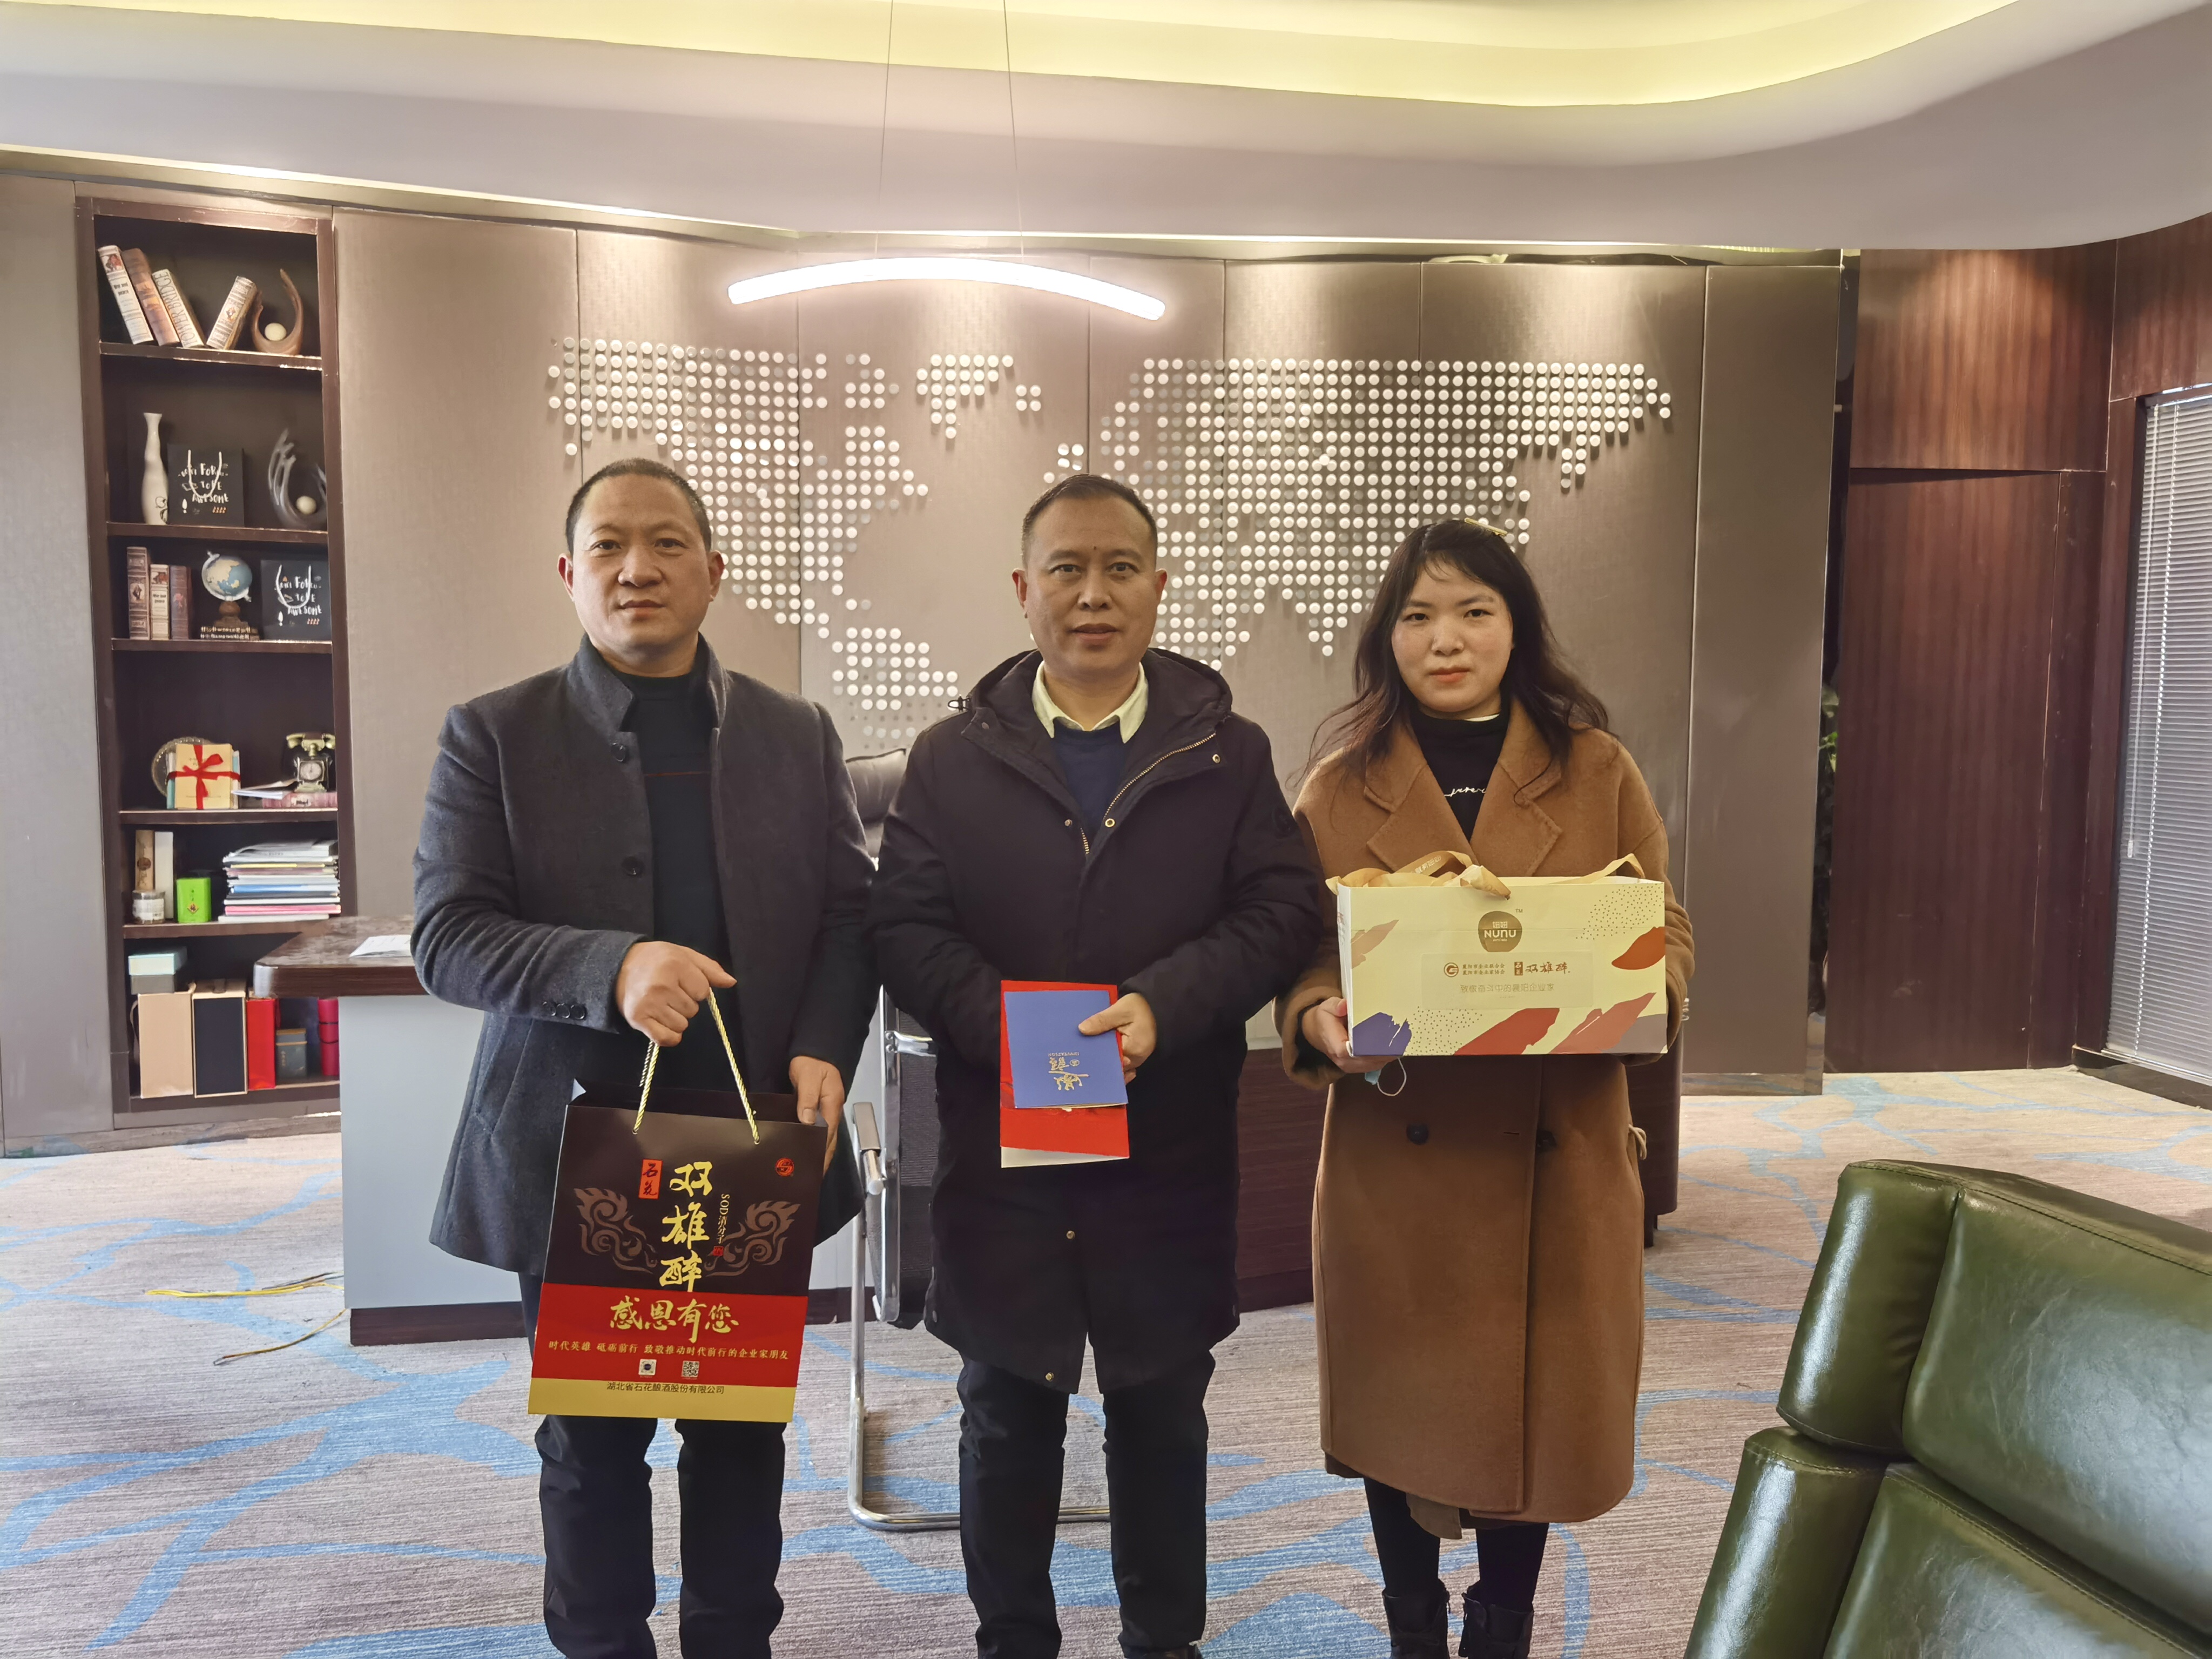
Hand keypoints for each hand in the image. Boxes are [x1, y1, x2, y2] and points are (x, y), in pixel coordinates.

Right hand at [614, 942, 734, 1047]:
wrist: (618, 966)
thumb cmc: (656, 960)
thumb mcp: (684, 955)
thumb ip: (709, 969)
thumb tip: (731, 982)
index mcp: (675, 965)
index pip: (703, 992)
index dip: (696, 989)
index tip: (681, 981)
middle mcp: (662, 985)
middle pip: (693, 1010)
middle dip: (685, 1003)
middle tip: (667, 992)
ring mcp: (649, 1003)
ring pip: (681, 1025)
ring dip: (675, 1018)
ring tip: (661, 1004)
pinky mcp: (637, 1019)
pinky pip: (666, 1038)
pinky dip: (668, 1035)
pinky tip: (661, 1022)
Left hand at [790, 1055, 846, 1171]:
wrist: (815, 1050)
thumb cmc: (812, 1063)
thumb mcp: (809, 1077)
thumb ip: (808, 1098)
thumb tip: (807, 1122)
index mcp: (832, 1105)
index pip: (827, 1135)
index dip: (822, 1154)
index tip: (815, 1170)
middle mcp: (832, 1111)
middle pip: (829, 1140)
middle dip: (822, 1158)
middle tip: (809, 1176)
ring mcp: (827, 1110)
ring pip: (825, 1136)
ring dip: (819, 1152)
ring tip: (808, 1168)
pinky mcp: (819, 1108)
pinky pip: (819, 1129)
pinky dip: (814, 1141)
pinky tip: (805, 1147)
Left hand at [1078, 992, 1155, 1083]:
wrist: (1158, 1004)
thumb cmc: (1143, 1006)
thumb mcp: (1121, 1010)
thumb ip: (1102, 1020)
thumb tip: (1082, 1029)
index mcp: (1133, 1051)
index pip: (1109, 1060)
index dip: (1094, 1057)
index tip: (1079, 1051)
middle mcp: (1135, 1060)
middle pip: (1111, 1064)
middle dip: (1097, 1058)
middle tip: (1078, 1051)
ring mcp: (1135, 1059)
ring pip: (1114, 1062)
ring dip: (1102, 1056)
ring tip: (1086, 1049)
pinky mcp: (1134, 1054)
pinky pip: (1119, 1060)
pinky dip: (1110, 1056)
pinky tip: (1098, 1049)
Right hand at [1301, 997, 1393, 1074]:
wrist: (1317, 1032)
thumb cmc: (1324, 1019)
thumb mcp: (1327, 1007)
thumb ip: (1336, 1006)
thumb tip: (1345, 1005)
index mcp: (1336, 1047)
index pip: (1354, 1052)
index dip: (1372, 1047)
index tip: (1387, 1038)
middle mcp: (1344, 1061)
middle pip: (1370, 1059)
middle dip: (1386, 1049)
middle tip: (1402, 1036)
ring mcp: (1352, 1067)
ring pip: (1376, 1064)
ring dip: (1389, 1053)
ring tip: (1401, 1039)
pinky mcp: (1359, 1067)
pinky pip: (1376, 1064)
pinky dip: (1386, 1056)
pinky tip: (1394, 1045)